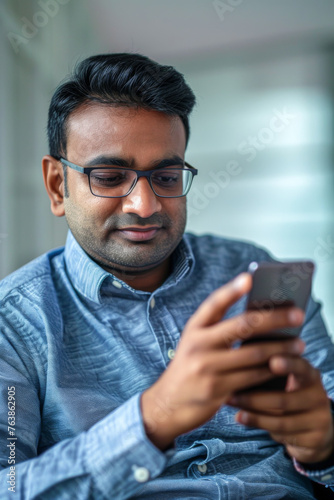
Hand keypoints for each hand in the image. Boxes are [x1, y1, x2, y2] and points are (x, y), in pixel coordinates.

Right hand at [141, 273, 304, 449]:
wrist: (168, 404)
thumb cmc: (190, 369)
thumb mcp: (196, 344)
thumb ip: (219, 332)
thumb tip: (261, 319)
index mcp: (194, 329)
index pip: (214, 304)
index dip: (231, 290)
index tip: (249, 278)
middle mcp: (198, 344)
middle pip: (242, 325)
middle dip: (274, 319)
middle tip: (297, 314)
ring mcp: (207, 367)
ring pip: (253, 354)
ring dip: (280, 349)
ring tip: (298, 344)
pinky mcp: (217, 390)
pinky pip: (252, 378)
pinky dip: (272, 371)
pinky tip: (284, 367)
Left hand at [228, 354, 333, 463]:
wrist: (314, 429)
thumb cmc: (288, 394)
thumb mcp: (284, 380)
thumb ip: (268, 370)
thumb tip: (237, 358)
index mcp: (310, 375)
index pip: (301, 368)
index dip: (288, 365)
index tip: (272, 361)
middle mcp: (318, 396)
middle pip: (283, 399)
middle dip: (253, 398)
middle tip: (231, 395)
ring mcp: (319, 419)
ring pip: (280, 420)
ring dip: (253, 415)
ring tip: (232, 409)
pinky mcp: (314, 439)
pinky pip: (282, 434)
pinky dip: (260, 426)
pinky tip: (243, 420)